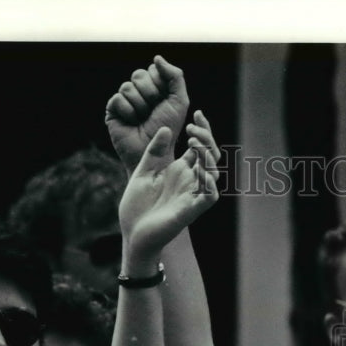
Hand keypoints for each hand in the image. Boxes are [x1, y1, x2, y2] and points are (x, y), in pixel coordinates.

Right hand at [105, 55, 189, 174]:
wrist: (154, 151)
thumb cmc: (168, 129)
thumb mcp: (179, 101)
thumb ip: (175, 77)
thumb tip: (157, 57)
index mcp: (155, 87)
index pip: (153, 69)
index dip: (160, 84)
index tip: (164, 100)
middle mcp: (139, 91)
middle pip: (139, 75)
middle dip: (150, 94)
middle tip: (153, 111)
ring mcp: (124, 100)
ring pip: (128, 87)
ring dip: (140, 106)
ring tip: (143, 119)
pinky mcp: (112, 110)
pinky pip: (118, 99)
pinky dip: (129, 112)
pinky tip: (132, 123)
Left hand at [119, 126, 218, 262]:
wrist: (132, 232)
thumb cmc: (137, 205)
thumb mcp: (143, 170)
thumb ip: (155, 150)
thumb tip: (167, 129)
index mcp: (180, 170)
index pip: (199, 147)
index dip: (203, 129)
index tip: (197, 112)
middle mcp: (190, 181)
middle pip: (210, 156)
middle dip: (207, 138)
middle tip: (193, 127)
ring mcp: (193, 195)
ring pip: (213, 172)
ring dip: (207, 155)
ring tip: (194, 141)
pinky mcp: (192, 210)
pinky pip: (210, 195)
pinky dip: (209, 182)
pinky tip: (201, 168)